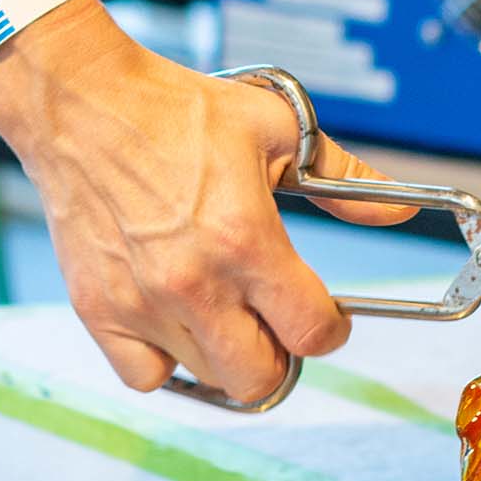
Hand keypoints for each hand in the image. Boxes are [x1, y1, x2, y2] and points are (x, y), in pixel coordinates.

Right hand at [0, 0, 415, 398]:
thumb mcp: (278, 129)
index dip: (331, 329)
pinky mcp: (97, 309)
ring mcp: (141, 303)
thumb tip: (399, 211)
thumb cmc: (179, 110)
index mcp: (245, 240)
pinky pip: (146, 377)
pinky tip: (178, 323)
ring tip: (229, 314)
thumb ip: (344, 180)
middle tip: (278, 320)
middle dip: (285, 354)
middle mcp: (194, 284)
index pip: (312, 333)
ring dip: (230, 356)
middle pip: (263, 378)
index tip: (328, 316)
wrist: (80, 101)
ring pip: (210, 379)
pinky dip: (168, 363)